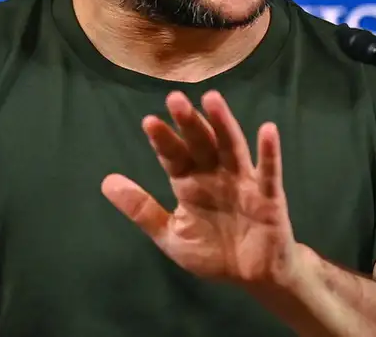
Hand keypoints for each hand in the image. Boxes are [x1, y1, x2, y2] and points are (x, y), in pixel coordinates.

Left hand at [101, 90, 296, 287]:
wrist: (254, 278)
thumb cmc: (213, 252)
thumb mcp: (171, 235)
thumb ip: (142, 209)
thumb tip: (106, 181)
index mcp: (190, 182)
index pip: (174, 156)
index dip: (163, 139)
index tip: (149, 122)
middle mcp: (216, 174)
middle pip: (201, 143)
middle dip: (188, 122)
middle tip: (175, 98)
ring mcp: (243, 182)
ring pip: (232, 147)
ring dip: (223, 123)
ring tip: (212, 100)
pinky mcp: (269, 197)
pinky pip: (269, 173)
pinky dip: (269, 152)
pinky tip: (268, 130)